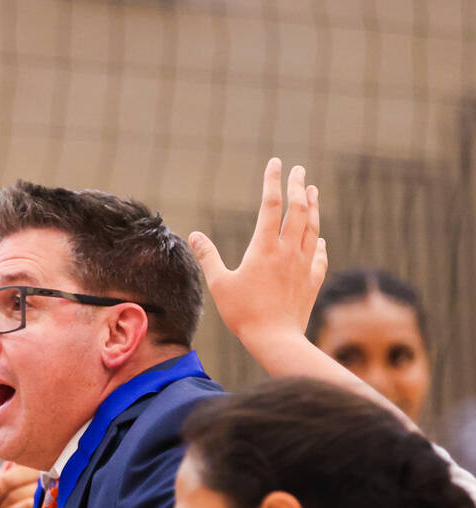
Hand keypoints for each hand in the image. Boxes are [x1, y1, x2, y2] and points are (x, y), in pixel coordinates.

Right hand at [189, 157, 327, 346]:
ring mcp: (303, 265)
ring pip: (312, 227)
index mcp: (264, 248)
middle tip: (298, 170)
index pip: (271, 205)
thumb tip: (194, 235)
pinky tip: (317, 238)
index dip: (273, 181)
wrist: (275, 338)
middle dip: (298, 187)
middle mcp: (288, 251)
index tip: (275, 163)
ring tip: (312, 191)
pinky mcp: (312, 281)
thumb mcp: (219, 284)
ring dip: (312, 207)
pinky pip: (318, 255)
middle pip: (298, 210)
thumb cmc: (243, 313)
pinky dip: (318, 242)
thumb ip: (208, 257)